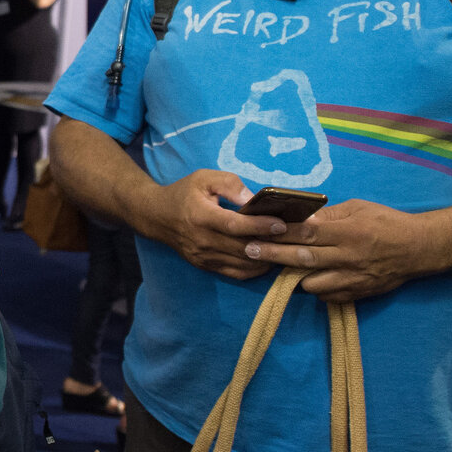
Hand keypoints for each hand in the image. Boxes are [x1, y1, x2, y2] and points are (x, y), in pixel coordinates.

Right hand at [139, 170, 278, 279]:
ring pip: (243, 263)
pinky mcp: (205, 266)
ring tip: (287, 249)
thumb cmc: (184, 193)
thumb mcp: (204, 177)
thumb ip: (229, 184)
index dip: (260, 226)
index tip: (282, 223)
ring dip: (267, 258)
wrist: (156, 217)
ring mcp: (203, 257)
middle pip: (243, 248)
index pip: (235, 225)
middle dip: (272, 244)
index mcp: (201, 216)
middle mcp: (202, 240)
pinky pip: (236, 273)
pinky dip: (256, 269)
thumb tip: (254, 199)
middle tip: (296, 239)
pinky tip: (269, 258)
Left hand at [243, 197, 426, 301]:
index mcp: (349, 231)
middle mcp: (349, 257)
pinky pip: (328, 297)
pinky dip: (317, 289)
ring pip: (312, 283)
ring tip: (283, 267)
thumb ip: (329, 215)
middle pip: (302, 258)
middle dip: (272, 255)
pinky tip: (314, 278)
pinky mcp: (359, 293)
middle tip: (247, 251)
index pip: (306, 232)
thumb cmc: (388, 222)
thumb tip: (300, 218)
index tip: (256, 230)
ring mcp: (354, 278)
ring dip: (295, 276)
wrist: (421, 249)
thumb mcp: (358, 208)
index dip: (279, 232)